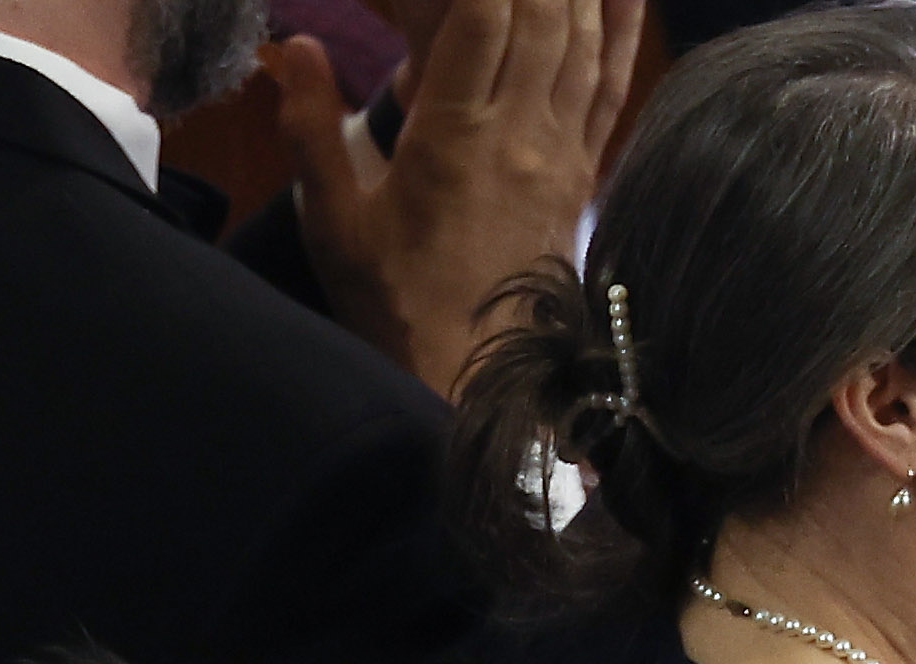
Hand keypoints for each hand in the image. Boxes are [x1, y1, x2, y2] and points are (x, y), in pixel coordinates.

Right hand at [269, 0, 641, 396]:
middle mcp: (516, 132)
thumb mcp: (333, 223)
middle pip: (543, 15)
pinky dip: (622, 28)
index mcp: (450, 137)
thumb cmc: (391, 301)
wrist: (471, 376)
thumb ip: (309, 129)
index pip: (482, 19)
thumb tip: (294, 44)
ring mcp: (558, 151)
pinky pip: (612, 85)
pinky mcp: (582, 173)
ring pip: (584, 39)